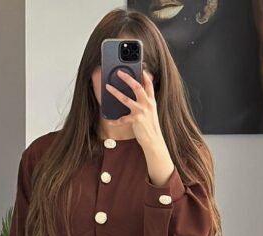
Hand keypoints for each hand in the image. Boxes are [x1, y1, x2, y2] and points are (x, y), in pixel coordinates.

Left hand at [106, 67, 175, 186]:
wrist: (154, 141)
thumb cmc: (151, 127)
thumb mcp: (151, 112)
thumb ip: (145, 102)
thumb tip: (138, 94)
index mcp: (151, 101)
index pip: (149, 84)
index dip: (144, 74)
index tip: (139, 66)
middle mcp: (147, 105)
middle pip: (137, 87)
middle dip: (128, 78)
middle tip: (119, 72)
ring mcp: (141, 112)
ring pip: (126, 99)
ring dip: (116, 92)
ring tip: (108, 87)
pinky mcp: (135, 120)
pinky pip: (122, 119)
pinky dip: (115, 120)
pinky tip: (109, 120)